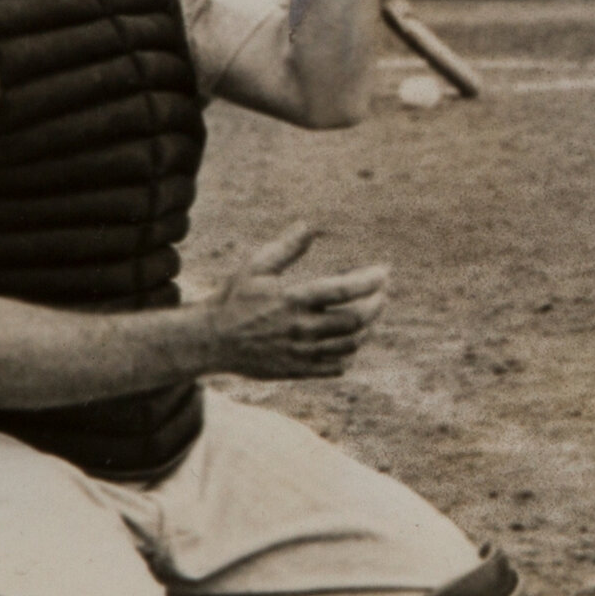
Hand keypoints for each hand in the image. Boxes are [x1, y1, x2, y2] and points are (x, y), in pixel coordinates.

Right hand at [203, 223, 388, 380]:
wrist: (211, 341)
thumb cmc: (234, 298)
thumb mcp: (256, 267)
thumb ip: (286, 247)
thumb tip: (309, 225)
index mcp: (293, 300)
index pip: (344, 291)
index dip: (370, 280)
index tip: (383, 271)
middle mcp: (301, 329)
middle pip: (355, 321)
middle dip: (376, 305)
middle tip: (382, 292)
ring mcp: (301, 353)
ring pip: (350, 345)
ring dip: (367, 328)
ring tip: (369, 313)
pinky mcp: (297, 370)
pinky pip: (336, 367)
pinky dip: (349, 353)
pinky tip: (349, 339)